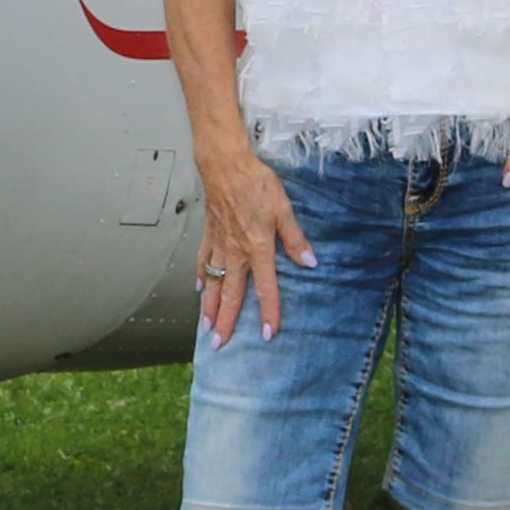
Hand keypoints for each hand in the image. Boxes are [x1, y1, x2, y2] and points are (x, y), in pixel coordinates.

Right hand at [195, 146, 313, 347]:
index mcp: (257, 247)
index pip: (265, 288)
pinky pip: (203, 260)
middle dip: (225, 321)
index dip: (268, 312)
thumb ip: (295, 239)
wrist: (225, 164)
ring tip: (206, 328)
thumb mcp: (284, 209)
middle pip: (230, 294)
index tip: (267, 334)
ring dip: (209, 307)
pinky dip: (200, 276)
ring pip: (212, 282)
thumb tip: (310, 263)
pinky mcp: (209, 233)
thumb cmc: (255, 182)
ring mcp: (219, 244)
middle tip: (218, 345)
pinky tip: (198, 288)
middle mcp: (235, 252)